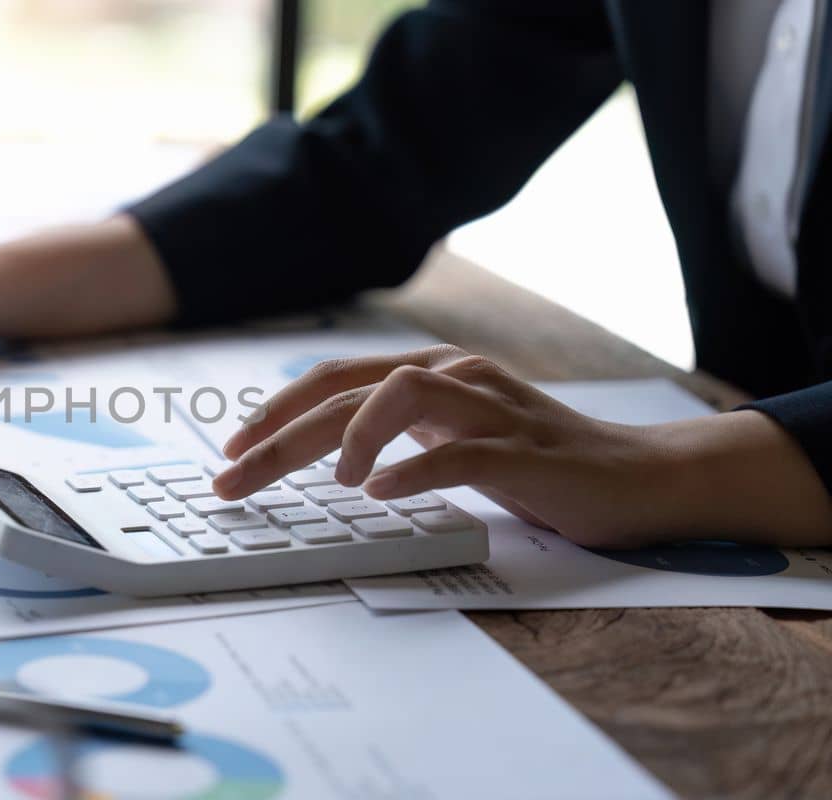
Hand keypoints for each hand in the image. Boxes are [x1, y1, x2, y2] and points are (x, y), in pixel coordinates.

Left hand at [212, 345, 831, 548]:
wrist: (640, 477)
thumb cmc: (538, 464)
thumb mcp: (452, 439)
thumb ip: (398, 433)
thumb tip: (319, 451)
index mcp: (431, 373)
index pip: (333, 380)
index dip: (275, 411)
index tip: (231, 453)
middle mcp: (455, 377)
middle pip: (347, 390)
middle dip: (279, 435)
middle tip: (231, 478)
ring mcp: (491, 408)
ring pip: (399, 396)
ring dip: (349, 435)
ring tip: (328, 481)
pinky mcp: (525, 451)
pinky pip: (459, 451)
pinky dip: (412, 469)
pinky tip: (378, 492)